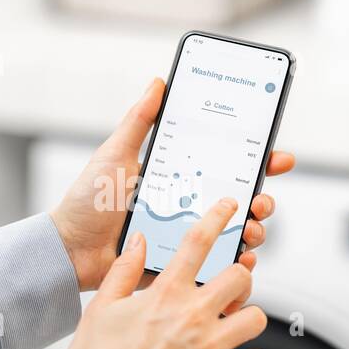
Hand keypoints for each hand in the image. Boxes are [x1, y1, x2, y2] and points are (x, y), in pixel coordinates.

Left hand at [50, 78, 294, 291]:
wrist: (70, 250)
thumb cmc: (89, 201)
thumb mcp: (115, 154)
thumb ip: (139, 121)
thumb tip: (159, 83)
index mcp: (178, 177)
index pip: (227, 166)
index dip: (258, 160)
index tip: (278, 156)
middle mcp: (188, 205)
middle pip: (241, 200)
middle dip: (263, 198)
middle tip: (261, 199)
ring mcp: (187, 236)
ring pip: (236, 232)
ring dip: (255, 229)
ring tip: (251, 228)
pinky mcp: (181, 264)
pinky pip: (218, 265)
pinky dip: (237, 262)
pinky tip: (241, 257)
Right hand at [62, 198, 268, 348]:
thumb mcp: (101, 308)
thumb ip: (124, 271)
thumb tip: (140, 240)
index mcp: (165, 294)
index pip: (198, 243)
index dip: (218, 218)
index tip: (230, 208)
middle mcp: (193, 315)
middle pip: (242, 277)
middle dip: (241, 277)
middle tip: (230, 288)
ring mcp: (209, 347)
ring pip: (257, 318)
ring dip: (248, 320)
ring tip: (233, 326)